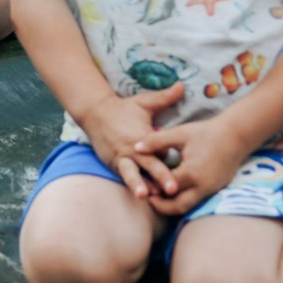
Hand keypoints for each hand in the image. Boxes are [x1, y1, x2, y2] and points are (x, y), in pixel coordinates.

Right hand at [76, 85, 187, 200]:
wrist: (95, 113)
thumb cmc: (124, 108)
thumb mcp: (144, 102)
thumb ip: (164, 97)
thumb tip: (182, 85)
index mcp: (143, 134)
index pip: (161, 149)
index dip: (172, 157)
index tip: (187, 166)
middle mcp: (133, 148)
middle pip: (150, 164)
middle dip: (161, 176)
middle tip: (173, 188)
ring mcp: (122, 158)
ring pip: (132, 173)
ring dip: (139, 184)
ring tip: (144, 195)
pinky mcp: (113, 164)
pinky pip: (123, 177)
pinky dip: (131, 185)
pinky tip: (138, 197)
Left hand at [133, 115, 253, 215]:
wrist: (236, 135)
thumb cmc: (206, 132)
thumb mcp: (179, 134)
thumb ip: (156, 141)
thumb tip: (135, 147)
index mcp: (191, 173)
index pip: (166, 189)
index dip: (152, 189)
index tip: (141, 185)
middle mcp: (202, 186)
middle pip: (177, 207)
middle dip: (161, 206)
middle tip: (148, 198)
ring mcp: (210, 189)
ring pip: (188, 206)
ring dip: (172, 204)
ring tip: (160, 195)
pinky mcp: (215, 189)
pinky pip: (197, 200)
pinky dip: (184, 198)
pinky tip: (175, 190)